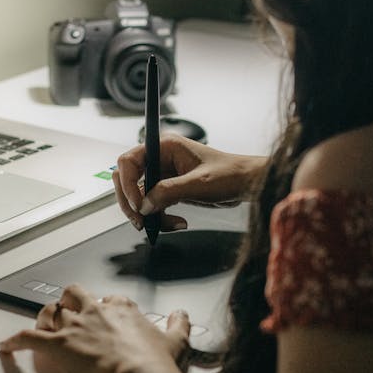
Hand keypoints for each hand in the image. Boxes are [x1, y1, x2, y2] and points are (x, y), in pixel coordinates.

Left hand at [0, 285, 190, 372]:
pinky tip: (6, 345)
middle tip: (67, 308)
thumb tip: (182, 315)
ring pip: (51, 311)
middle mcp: (96, 312)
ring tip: (40, 322)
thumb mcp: (176, 340)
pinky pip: (29, 338)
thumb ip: (179, 324)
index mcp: (122, 309)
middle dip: (69, 300)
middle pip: (74, 294)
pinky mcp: (59, 345)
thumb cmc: (155, 363)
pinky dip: (15, 341)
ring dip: (44, 317)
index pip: (107, 299)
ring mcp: (76, 327)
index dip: (103, 305)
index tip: (104, 312)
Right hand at [113, 134, 265, 230]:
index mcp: (164, 147)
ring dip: (147, 214)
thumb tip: (144, 205)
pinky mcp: (169, 189)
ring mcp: (164, 174)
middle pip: (128, 180)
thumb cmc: (229, 174)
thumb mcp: (198, 183)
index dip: (127, 184)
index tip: (138, 205)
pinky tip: (177, 223)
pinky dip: (159, 218)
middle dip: (132, 203)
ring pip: (139, 196)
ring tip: (163, 226)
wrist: (246, 184)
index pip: (128, 162)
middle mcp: (160, 158)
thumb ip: (168, 192)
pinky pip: (153, 205)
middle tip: (141, 222)